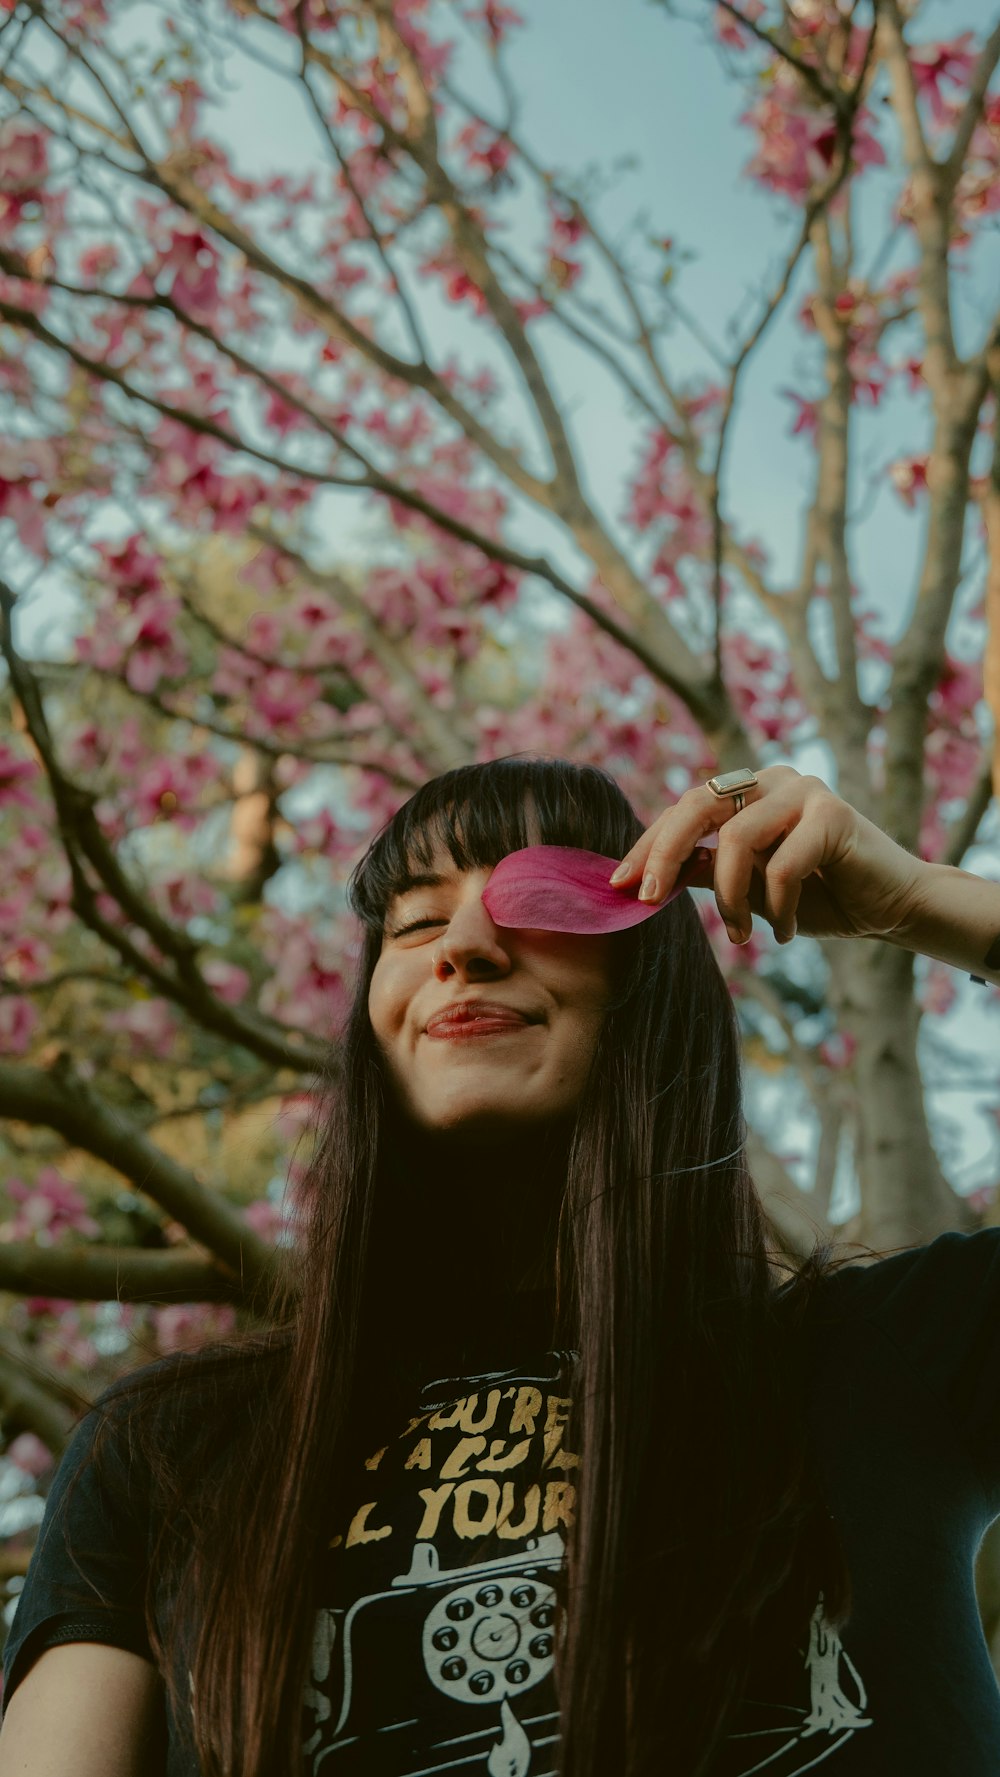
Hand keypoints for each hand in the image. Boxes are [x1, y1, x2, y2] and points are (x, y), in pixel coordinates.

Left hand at [608, 764, 928, 946]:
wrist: (892, 906)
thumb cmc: (820, 896)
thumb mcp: (749, 886)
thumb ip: (706, 872)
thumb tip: (645, 880)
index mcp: (748, 790)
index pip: (683, 809)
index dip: (648, 846)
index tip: (618, 886)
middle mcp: (771, 779)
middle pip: (696, 805)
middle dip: (663, 855)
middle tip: (646, 899)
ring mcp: (804, 790)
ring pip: (736, 840)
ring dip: (731, 898)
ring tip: (744, 935)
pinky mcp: (833, 813)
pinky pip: (782, 865)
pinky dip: (777, 907)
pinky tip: (787, 931)